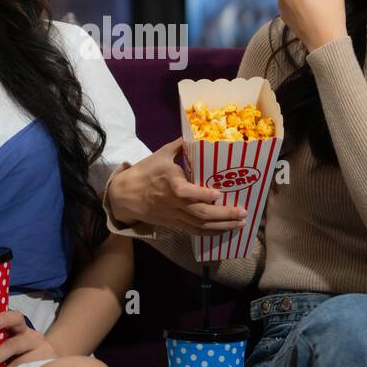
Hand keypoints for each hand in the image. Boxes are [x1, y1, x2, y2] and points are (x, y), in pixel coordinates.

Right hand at [107, 140, 248, 238]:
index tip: (219, 193)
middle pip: (200, 213)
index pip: (187, 193)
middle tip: (242, 212)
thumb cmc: (144, 172)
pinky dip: (210, 232)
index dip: (204, 195)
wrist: (124, 196)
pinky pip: (194, 231)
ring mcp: (174, 216)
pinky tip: (224, 231)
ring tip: (240, 224)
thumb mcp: (160, 154)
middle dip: (224, 215)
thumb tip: (198, 133)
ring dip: (222, 226)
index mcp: (171, 183)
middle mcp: (174, 203)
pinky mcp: (173, 224)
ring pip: (200, 225)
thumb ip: (181, 145)